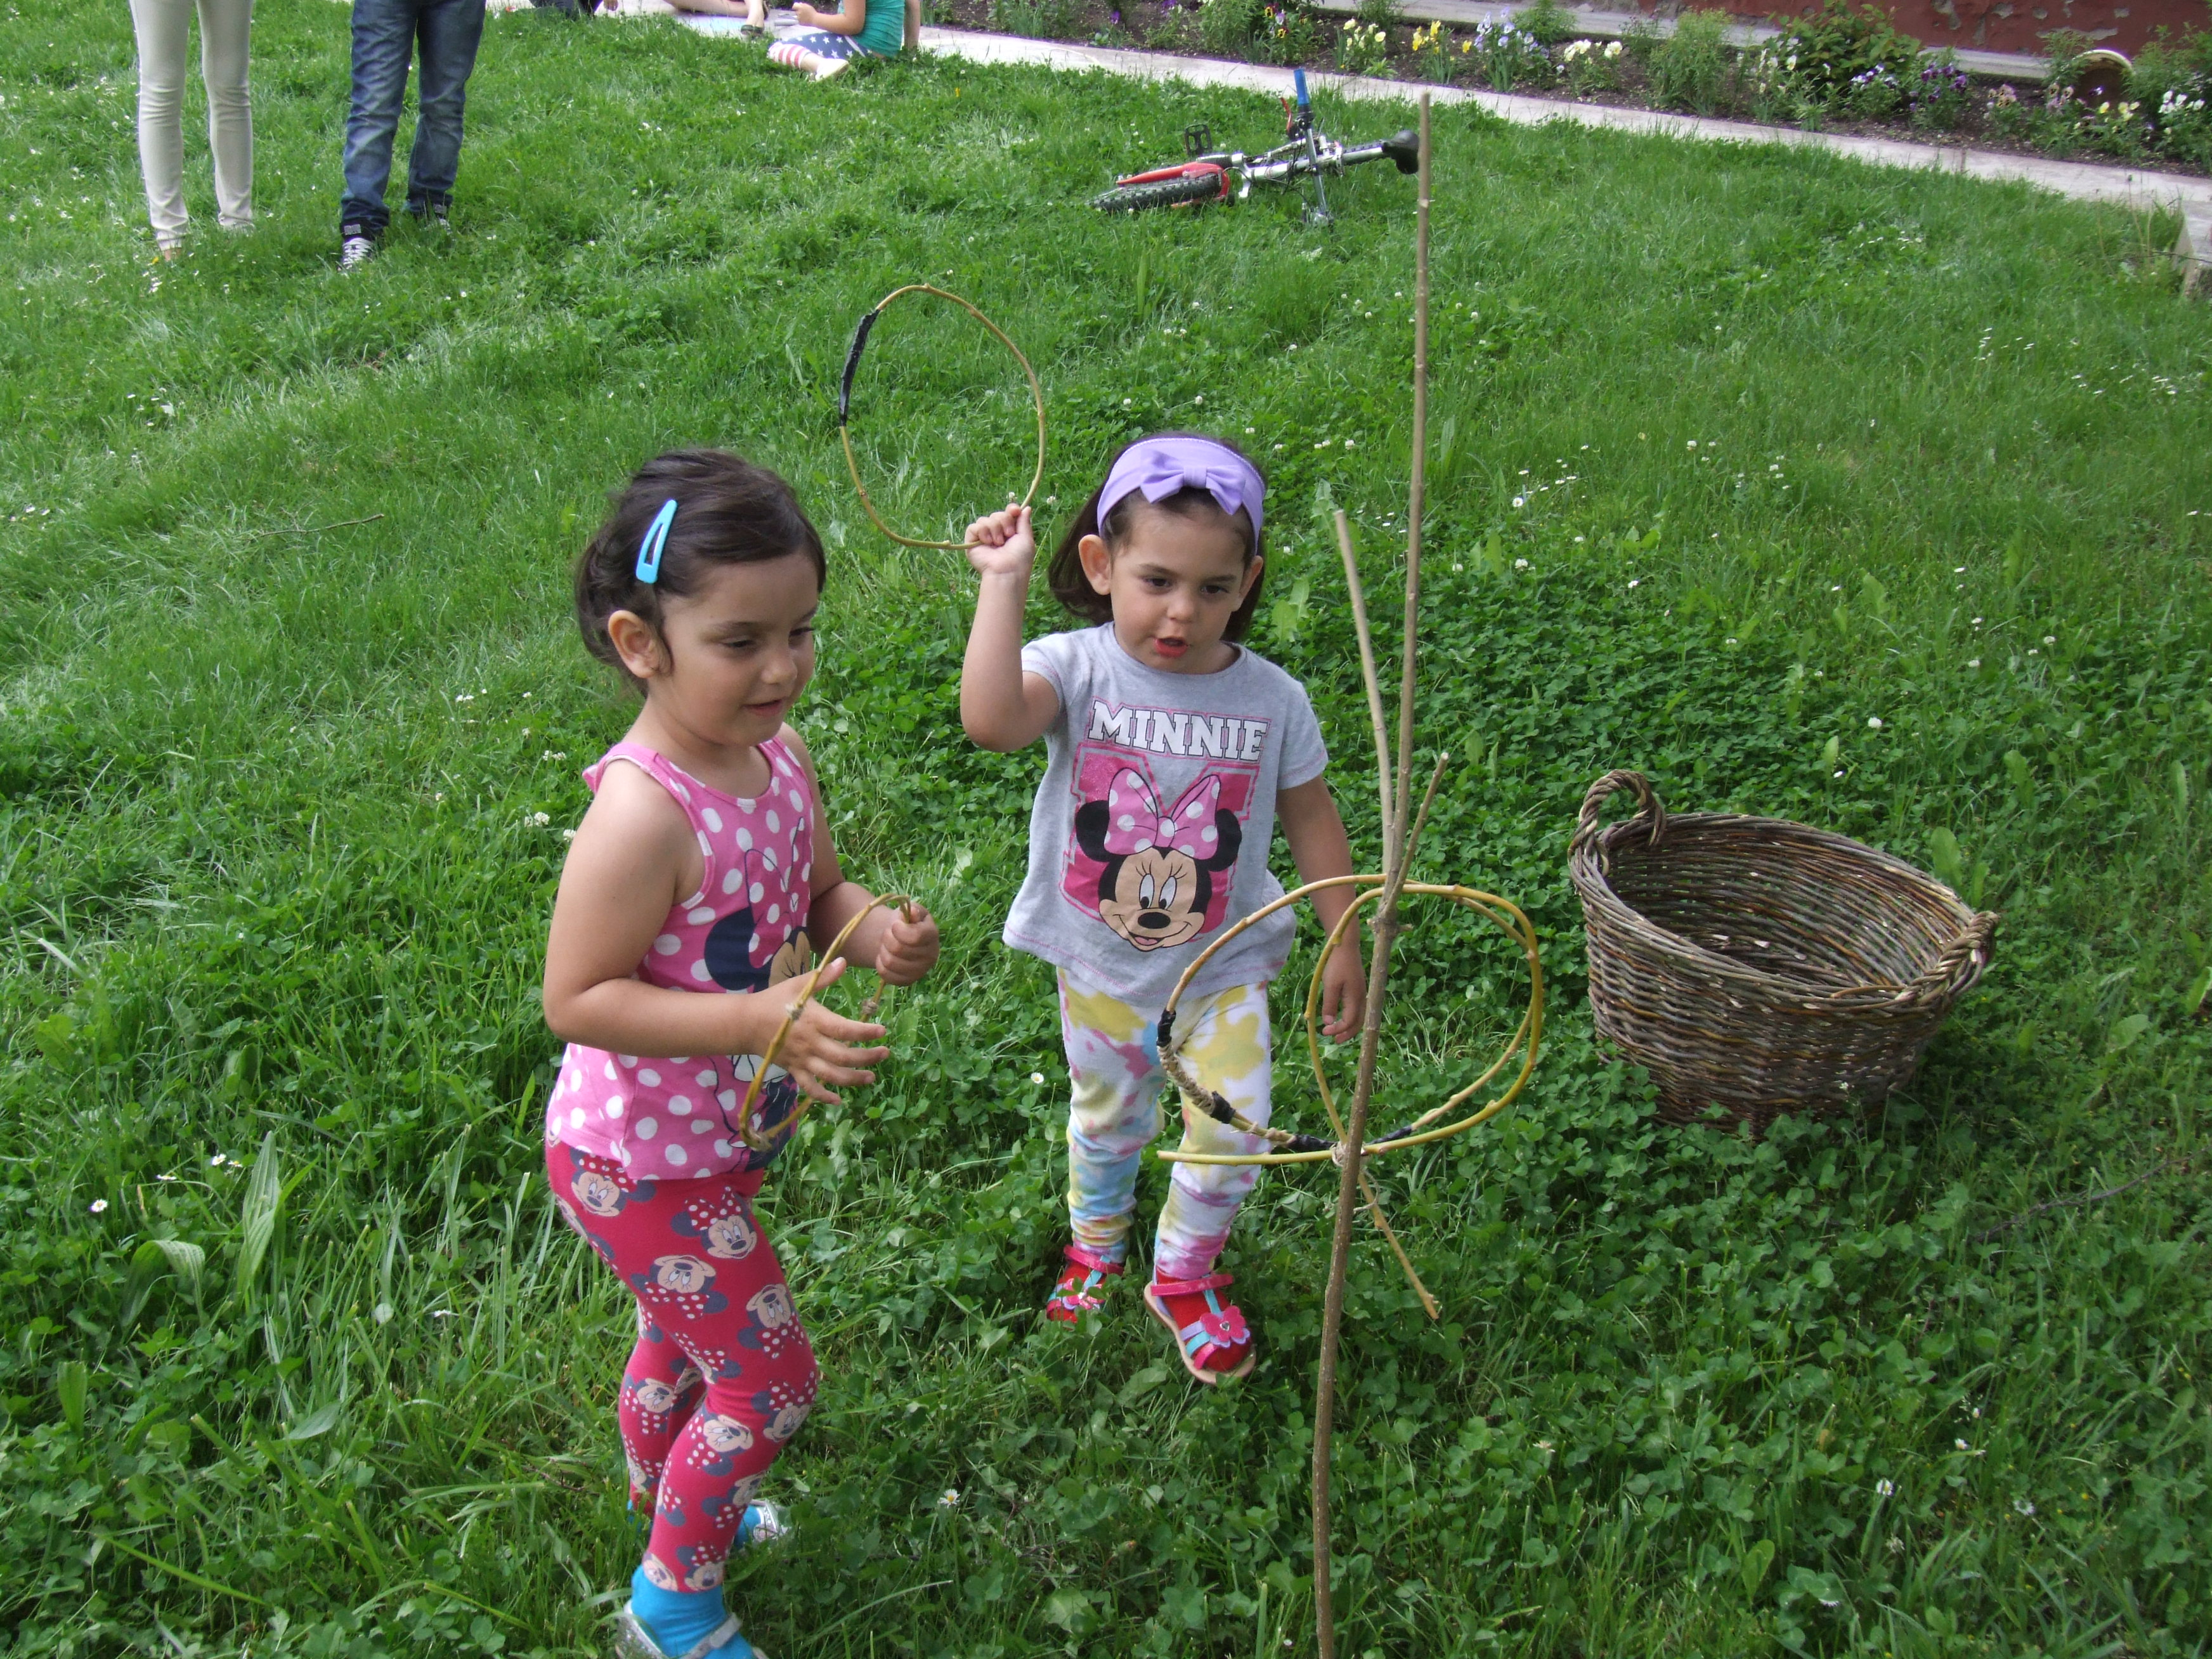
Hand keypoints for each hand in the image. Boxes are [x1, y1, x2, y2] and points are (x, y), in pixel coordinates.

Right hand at [766, 957, 887, 1105]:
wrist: (745, 1023)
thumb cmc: (774, 1000)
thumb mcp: (798, 985)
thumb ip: (823, 977)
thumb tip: (843, 961)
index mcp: (813, 1021)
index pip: (844, 1029)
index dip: (864, 1032)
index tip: (882, 1031)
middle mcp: (810, 1043)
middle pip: (843, 1056)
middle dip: (866, 1057)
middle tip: (885, 1053)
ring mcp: (801, 1060)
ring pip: (831, 1075)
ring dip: (853, 1079)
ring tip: (871, 1077)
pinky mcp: (793, 1070)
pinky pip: (809, 1088)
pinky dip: (823, 1097)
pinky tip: (838, 1101)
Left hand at [793, 2, 817, 19]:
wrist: (815, 19)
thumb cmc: (813, 12)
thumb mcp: (808, 6)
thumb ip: (803, 5)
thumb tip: (799, 4)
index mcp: (800, 7)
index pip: (794, 6)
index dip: (795, 7)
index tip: (796, 8)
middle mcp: (799, 12)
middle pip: (795, 12)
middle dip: (798, 13)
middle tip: (803, 14)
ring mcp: (799, 18)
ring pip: (797, 17)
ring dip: (799, 17)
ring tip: (805, 18)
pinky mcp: (800, 22)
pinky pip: (799, 21)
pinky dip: (801, 21)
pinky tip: (805, 20)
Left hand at [875, 902, 939, 986]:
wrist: (901, 938)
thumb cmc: (906, 921)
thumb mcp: (910, 910)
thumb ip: (912, 909)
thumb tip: (912, 913)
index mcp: (932, 935)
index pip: (915, 936)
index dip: (899, 929)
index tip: (894, 925)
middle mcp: (931, 956)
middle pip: (898, 949)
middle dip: (887, 937)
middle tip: (887, 933)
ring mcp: (920, 971)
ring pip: (890, 962)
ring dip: (883, 950)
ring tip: (886, 944)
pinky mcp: (908, 981)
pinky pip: (886, 974)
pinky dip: (880, 963)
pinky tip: (885, 956)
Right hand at [964, 504, 1034, 580]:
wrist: (1007, 571)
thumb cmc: (1019, 558)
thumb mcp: (1026, 538)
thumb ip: (1024, 522)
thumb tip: (1026, 507)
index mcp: (1009, 532)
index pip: (1007, 513)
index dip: (1011, 509)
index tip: (1015, 510)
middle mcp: (996, 534)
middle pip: (997, 514)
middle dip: (1004, 521)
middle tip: (1009, 535)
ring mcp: (983, 537)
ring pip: (985, 519)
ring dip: (994, 529)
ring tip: (998, 543)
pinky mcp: (971, 541)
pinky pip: (973, 527)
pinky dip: (982, 532)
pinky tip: (988, 542)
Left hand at [1317, 931, 1365, 1040]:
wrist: (1345, 946)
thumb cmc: (1337, 964)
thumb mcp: (1330, 985)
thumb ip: (1330, 1004)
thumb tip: (1328, 1023)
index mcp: (1355, 998)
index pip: (1349, 1021)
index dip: (1338, 1030)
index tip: (1324, 1032)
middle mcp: (1362, 997)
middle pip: (1358, 1022)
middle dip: (1347, 1033)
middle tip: (1335, 1041)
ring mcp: (1361, 992)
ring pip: (1360, 1016)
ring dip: (1350, 1026)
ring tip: (1339, 1032)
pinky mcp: (1358, 988)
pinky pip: (1358, 1009)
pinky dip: (1351, 1017)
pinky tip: (1342, 1016)